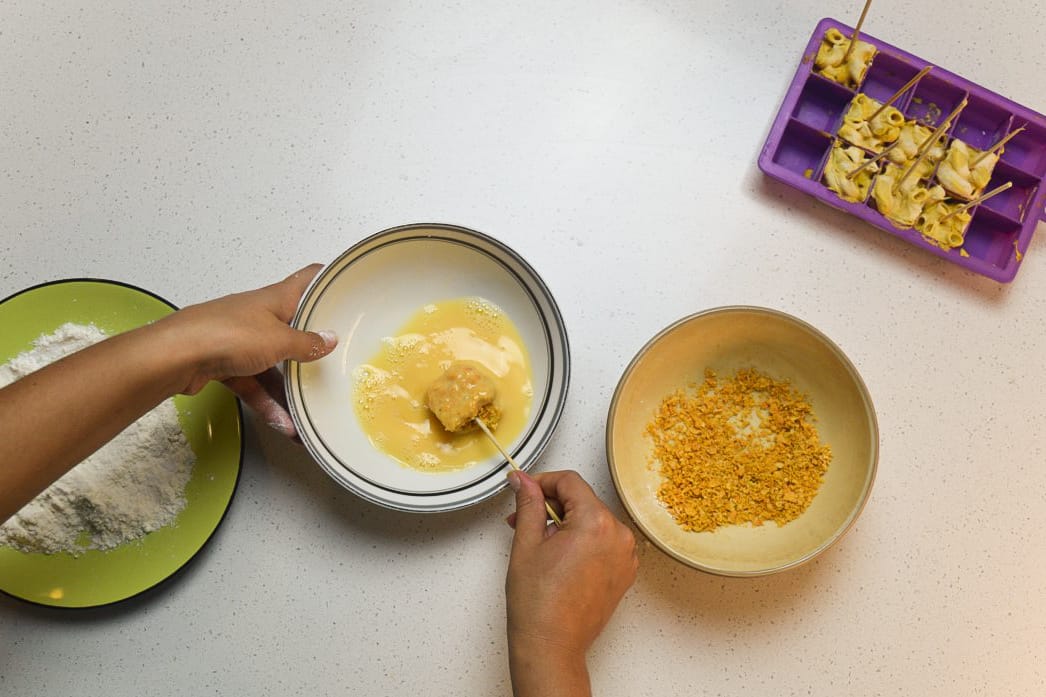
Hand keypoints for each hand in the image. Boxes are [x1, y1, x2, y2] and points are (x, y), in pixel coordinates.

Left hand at [157, 264, 336, 436]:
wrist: (177, 356)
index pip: (307, 279)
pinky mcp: (226, 363)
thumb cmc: (227, 334)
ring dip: (288, 388)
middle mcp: (259, 315)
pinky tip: (282, 422)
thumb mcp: (279, 340)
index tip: (346, 288)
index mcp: (275, 298)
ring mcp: (241, 340)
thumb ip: (306, 343)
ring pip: (273, 363)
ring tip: (307, 411)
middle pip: (292, 327)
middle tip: (335, 357)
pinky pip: (254, 384)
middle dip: (311, 345)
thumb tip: (328, 339)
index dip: (326, 280)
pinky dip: (267, 402)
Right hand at [505, 470, 637, 696]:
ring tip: (539, 543)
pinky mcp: (624, 572)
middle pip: (583, 500)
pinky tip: (559, 557)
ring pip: (593, 520)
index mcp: (596, 523)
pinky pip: (603, 542)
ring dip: (566, 523)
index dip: (543, 482)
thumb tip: (524, 481)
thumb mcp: (527, 543)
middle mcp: (619, 536)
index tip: (526, 490)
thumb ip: (528, 503)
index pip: (570, 482)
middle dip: (551, 505)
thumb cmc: (539, 604)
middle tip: (523, 520)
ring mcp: (625, 556)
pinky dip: (582, 541)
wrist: (551, 646)